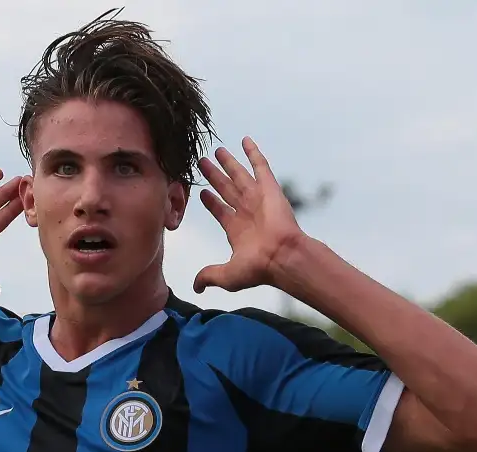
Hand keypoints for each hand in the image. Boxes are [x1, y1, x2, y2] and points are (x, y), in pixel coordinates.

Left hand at [193, 137, 307, 292]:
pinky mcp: (269, 188)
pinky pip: (260, 166)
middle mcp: (246, 212)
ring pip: (239, 176)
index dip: (210, 202)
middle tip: (202, 163)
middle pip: (226, 189)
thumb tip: (195, 286)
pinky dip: (253, 153)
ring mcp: (258, 199)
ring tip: (216, 151)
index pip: (220, 210)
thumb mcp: (226, 275)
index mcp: (237, 230)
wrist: (281, 256)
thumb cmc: (258, 268)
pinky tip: (244, 140)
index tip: (202, 193)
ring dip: (228, 163)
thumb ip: (209, 276)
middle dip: (214, 177)